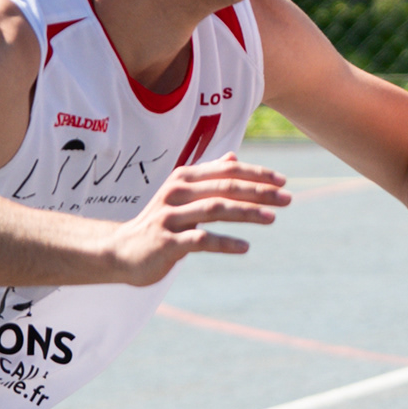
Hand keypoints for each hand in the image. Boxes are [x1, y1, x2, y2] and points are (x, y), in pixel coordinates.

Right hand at [106, 153, 290, 284]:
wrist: (120, 250)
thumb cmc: (159, 222)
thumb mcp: (181, 196)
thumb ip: (208, 177)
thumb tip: (234, 158)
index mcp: (183, 179)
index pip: (226, 171)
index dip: (256, 174)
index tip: (282, 181)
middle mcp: (176, 193)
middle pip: (224, 187)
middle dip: (259, 192)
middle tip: (287, 198)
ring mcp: (170, 217)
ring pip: (215, 210)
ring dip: (247, 213)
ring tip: (272, 218)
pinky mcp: (167, 242)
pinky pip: (200, 240)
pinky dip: (225, 243)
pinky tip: (245, 247)